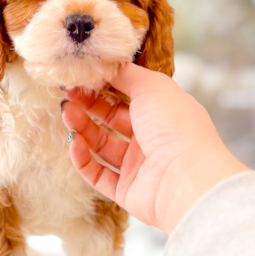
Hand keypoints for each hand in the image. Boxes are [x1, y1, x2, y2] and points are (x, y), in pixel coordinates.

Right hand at [61, 62, 246, 233]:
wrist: (186, 179)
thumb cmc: (175, 127)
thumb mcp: (151, 87)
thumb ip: (125, 74)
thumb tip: (105, 65)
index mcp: (162, 111)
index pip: (128, 95)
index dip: (104, 86)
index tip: (80, 78)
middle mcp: (152, 137)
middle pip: (112, 119)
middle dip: (88, 106)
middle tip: (67, 95)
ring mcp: (139, 165)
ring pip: (102, 145)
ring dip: (82, 129)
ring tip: (67, 114)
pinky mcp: (127, 190)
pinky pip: (98, 174)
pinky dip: (83, 159)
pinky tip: (74, 141)